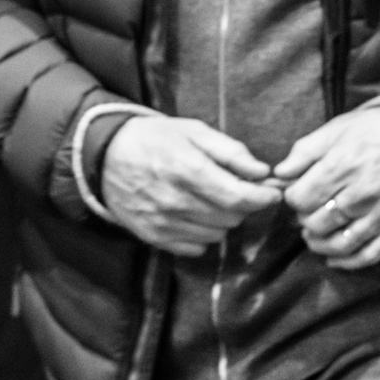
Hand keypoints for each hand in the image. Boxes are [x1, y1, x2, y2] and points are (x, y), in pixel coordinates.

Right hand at [101, 115, 278, 256]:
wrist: (106, 156)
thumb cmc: (156, 139)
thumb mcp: (195, 132)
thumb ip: (232, 152)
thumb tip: (262, 172)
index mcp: (186, 169)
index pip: (237, 197)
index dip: (262, 197)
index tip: (272, 192)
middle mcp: (173, 200)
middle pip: (231, 217)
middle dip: (244, 205)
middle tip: (239, 189)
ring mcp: (161, 222)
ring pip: (217, 234)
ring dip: (225, 219)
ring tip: (216, 200)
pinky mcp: (152, 236)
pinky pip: (195, 247)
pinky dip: (205, 233)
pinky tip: (198, 214)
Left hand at [277, 105, 379, 270]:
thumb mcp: (340, 128)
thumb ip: (306, 150)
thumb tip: (279, 173)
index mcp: (343, 165)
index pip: (300, 198)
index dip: (293, 197)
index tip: (298, 193)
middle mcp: (362, 193)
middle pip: (316, 223)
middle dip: (305, 219)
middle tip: (309, 211)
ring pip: (339, 244)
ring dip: (320, 243)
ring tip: (315, 234)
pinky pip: (369, 255)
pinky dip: (347, 261)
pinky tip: (334, 256)